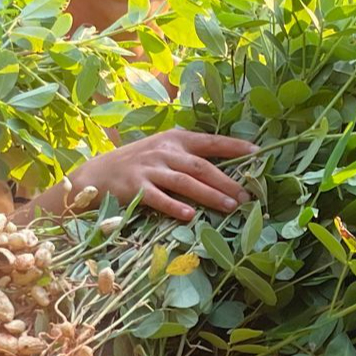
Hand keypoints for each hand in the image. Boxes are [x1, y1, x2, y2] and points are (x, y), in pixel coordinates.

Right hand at [68, 129, 252, 221]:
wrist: (97, 174)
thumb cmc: (136, 164)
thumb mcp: (162, 150)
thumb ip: (187, 155)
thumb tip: (224, 169)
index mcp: (175, 139)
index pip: (210, 142)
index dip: (234, 146)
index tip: (259, 153)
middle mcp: (164, 151)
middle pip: (201, 166)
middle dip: (227, 181)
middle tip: (246, 196)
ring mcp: (150, 169)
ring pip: (185, 182)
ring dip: (210, 195)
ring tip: (230, 207)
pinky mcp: (136, 188)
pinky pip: (159, 198)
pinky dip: (175, 207)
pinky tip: (191, 216)